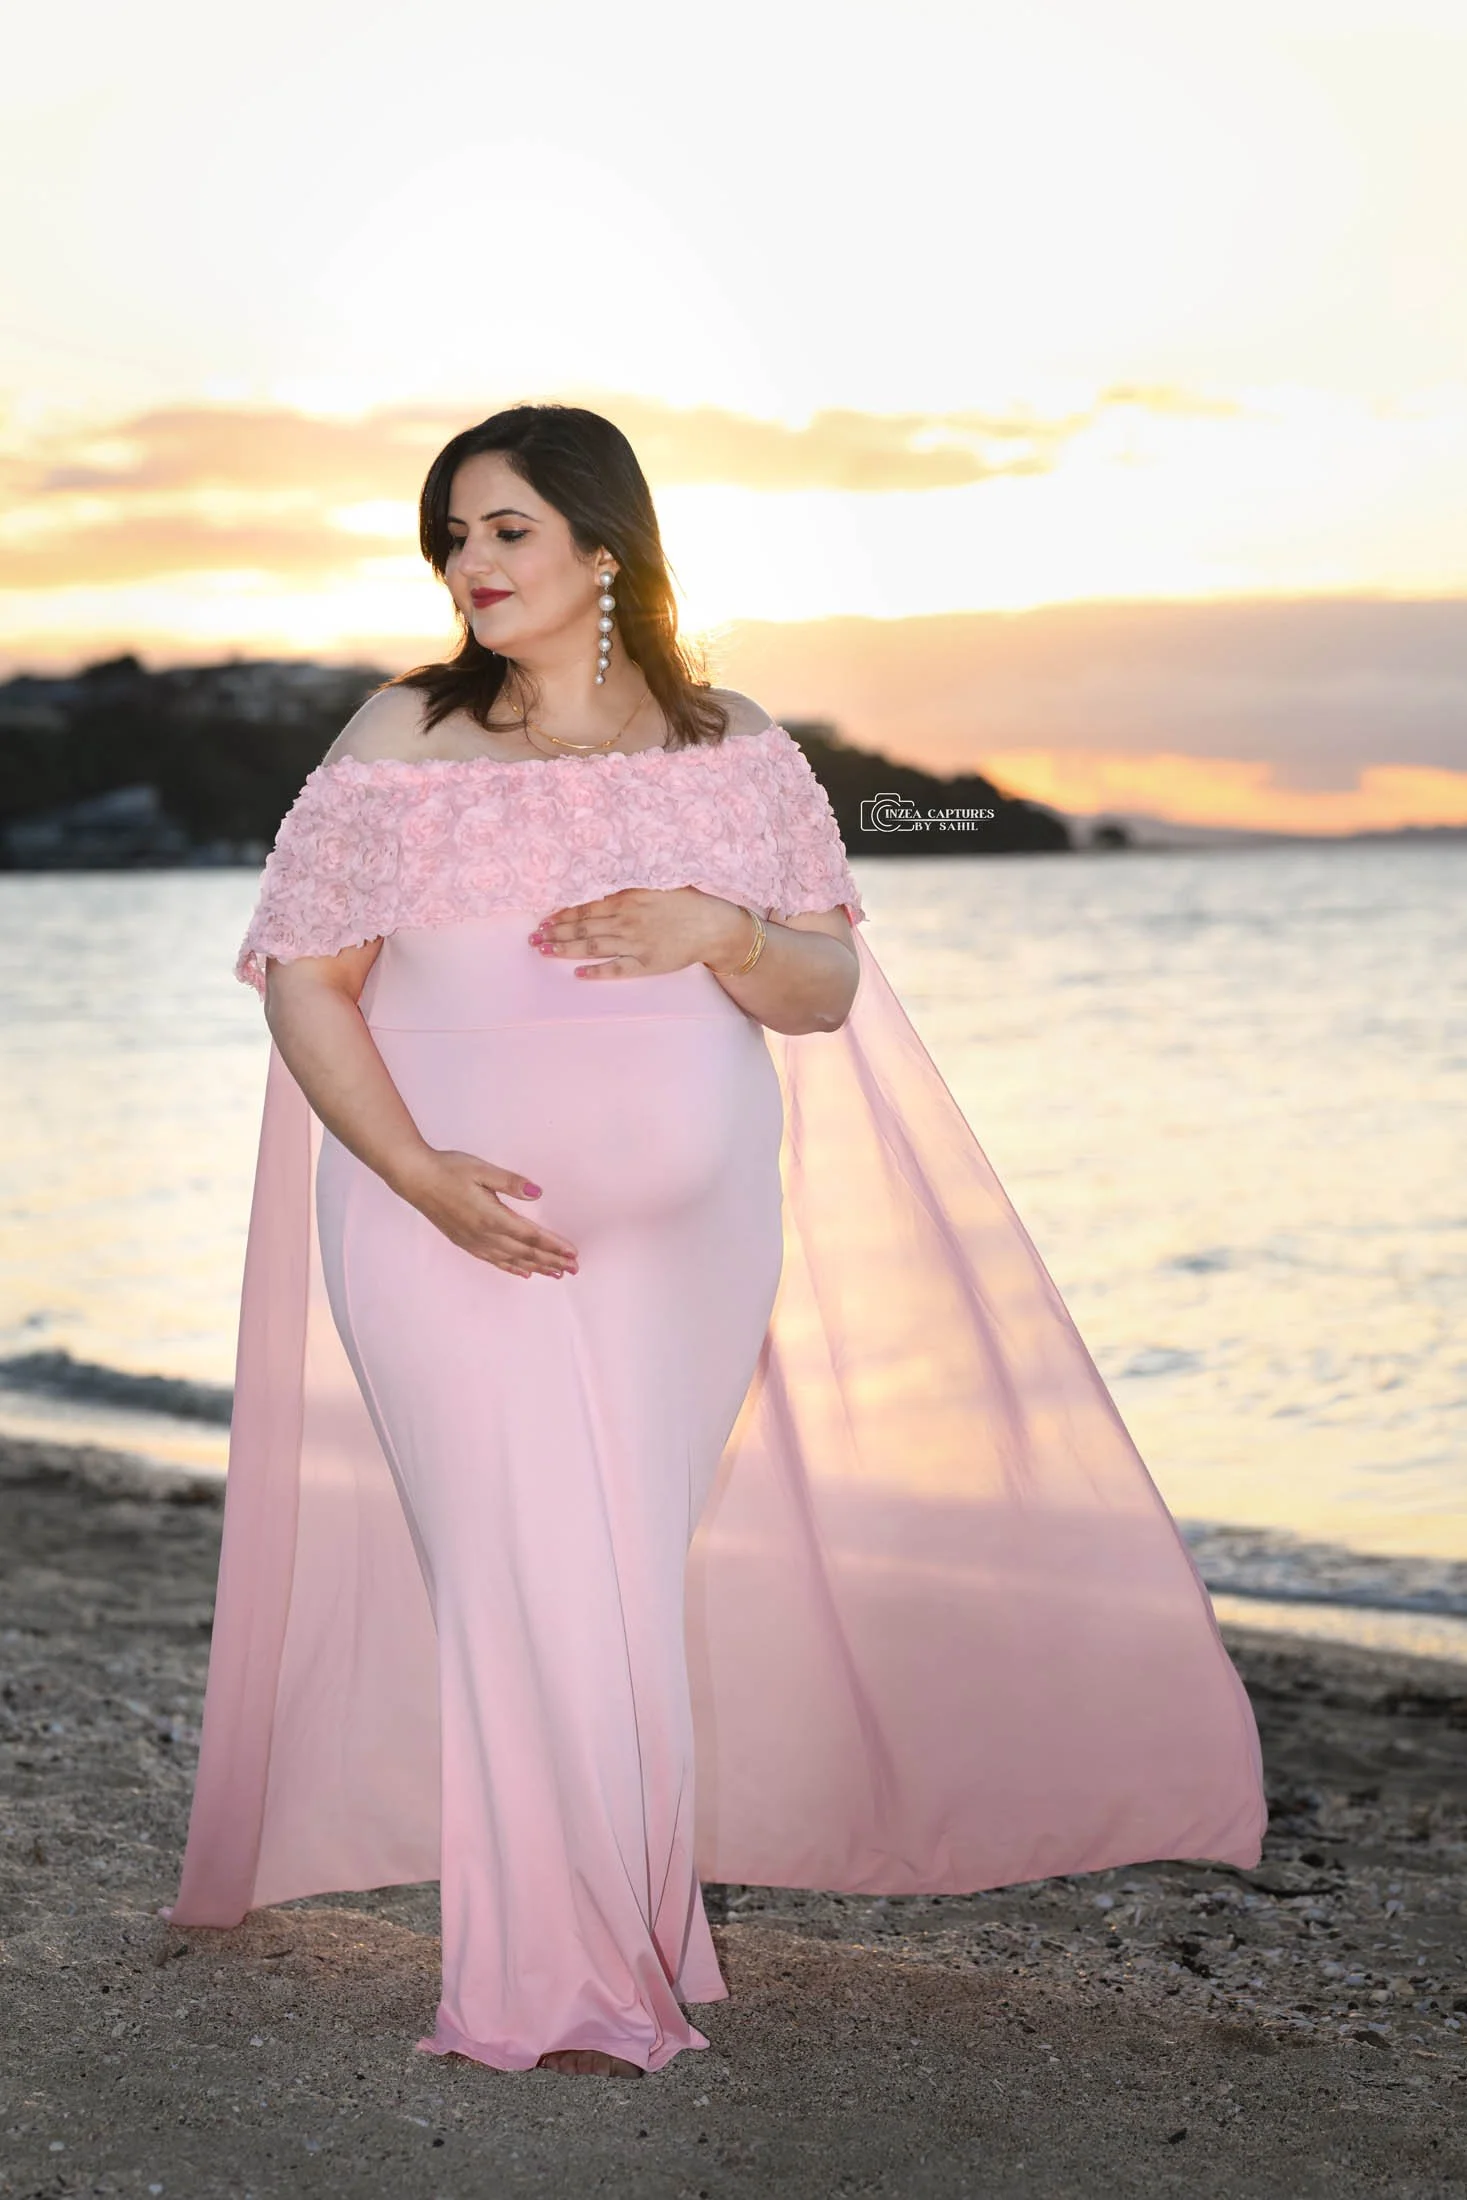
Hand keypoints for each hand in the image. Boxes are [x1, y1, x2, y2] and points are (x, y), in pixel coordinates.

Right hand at [395, 1150, 578, 1277]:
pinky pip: (494, 1261)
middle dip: (551, 1261)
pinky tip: (523, 1273)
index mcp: (492, 1217)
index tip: (572, 1253)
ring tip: (556, 1273)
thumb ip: (511, 1183)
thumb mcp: (482, 1170)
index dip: (553, 1246)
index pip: (531, 1236)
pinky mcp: (465, 1242)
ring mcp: (474, 1241)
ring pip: (511, 1260)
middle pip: (525, 1253)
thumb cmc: (449, 1169)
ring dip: (536, 1267)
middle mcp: (484, 1235)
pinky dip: (512, 1268)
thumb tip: (538, 1193)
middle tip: (574, 1268)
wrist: (415, 1178)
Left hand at [529, 888, 755, 978]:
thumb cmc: (688, 902)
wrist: (714, 926)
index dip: (563, 913)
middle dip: (556, 932)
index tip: (544, 918)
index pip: (587, 906)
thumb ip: (629, 886)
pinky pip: (617, 969)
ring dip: (566, 949)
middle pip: (584, 928)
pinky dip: (596, 971)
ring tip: (545, 951)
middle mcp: (628, 920)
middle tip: (534, 938)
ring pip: (593, 947)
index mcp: (629, 898)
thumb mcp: (657, 883)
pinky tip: (578, 973)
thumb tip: (601, 885)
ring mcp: (636, 944)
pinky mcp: (647, 963)